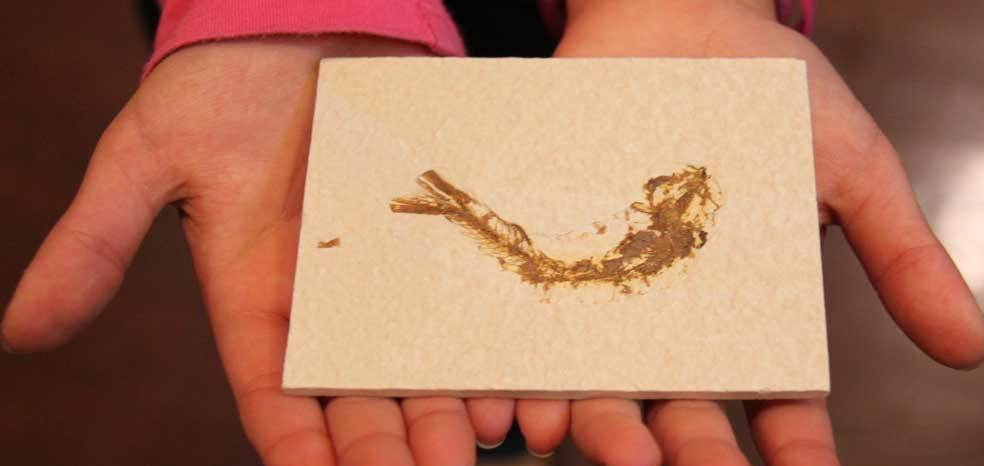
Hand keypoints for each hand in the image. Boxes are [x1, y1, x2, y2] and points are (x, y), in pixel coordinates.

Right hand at [0, 36, 515, 465]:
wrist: (299, 20)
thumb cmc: (218, 85)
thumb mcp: (148, 157)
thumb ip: (96, 242)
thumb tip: (19, 331)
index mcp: (256, 300)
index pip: (274, 396)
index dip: (296, 447)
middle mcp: (327, 301)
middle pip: (355, 396)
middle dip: (385, 446)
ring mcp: (385, 272)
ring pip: (415, 363)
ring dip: (442, 410)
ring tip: (478, 444)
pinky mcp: (434, 237)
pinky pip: (463, 298)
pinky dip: (481, 341)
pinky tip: (509, 373)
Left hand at [522, 1, 983, 464]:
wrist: (680, 13)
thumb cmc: (773, 91)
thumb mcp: (854, 167)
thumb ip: (900, 256)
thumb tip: (968, 350)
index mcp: (746, 312)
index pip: (776, 400)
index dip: (792, 447)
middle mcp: (669, 314)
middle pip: (677, 406)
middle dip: (683, 450)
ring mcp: (601, 284)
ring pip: (595, 376)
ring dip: (590, 422)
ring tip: (580, 445)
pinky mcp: (544, 246)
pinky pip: (523, 314)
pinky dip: (513, 366)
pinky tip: (509, 402)